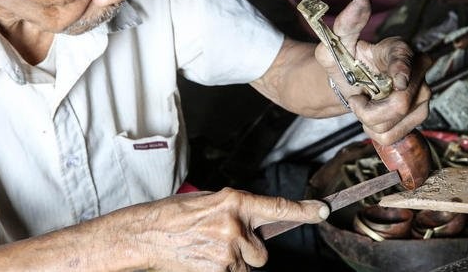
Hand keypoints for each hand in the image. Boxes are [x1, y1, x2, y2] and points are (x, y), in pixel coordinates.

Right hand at [114, 188, 327, 270]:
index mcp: (234, 202)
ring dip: (235, 262)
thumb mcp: (210, 202)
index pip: (277, 207)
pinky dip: (223, 270)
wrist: (146, 234)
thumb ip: (237, 210)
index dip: (303, 210)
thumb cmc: (174, 214)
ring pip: (248, 266)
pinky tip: (204, 259)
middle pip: (263, 252)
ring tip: (209, 251)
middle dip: (250, 251)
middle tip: (225, 243)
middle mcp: (235, 225)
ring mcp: (228, 250)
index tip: (321, 210)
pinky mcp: (219, 270)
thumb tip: (255, 220)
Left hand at [314, 0, 431, 145]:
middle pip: (401, 102)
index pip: (406, 60)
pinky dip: (377, 131)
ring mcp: (422, 93)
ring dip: (371, 121)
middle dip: (369, 109)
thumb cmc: (345, 60)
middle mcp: (417, 70)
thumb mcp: (337, 43)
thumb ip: (346, 23)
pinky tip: (373, 117)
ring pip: (396, 122)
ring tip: (365, 105)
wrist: (350, 83)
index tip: (398, 82)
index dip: (403, 71)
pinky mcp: (419, 113)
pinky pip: (395, 135)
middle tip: (356, 98)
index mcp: (398, 48)